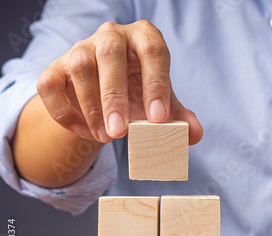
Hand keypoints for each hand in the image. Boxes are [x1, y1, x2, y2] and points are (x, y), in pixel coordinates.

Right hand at [36, 20, 202, 143]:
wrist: (105, 94)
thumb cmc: (139, 92)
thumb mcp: (161, 102)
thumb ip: (180, 117)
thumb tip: (195, 135)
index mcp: (144, 38)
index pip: (153, 52)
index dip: (157, 84)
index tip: (158, 119)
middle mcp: (112, 36)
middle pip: (111, 55)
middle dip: (115, 96)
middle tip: (120, 132)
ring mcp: (81, 48)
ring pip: (80, 67)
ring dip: (91, 106)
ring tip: (105, 137)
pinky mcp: (56, 67)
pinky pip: (51, 85)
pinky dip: (64, 112)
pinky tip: (84, 131)